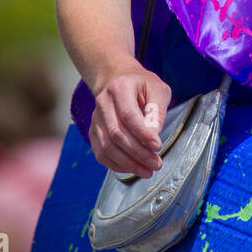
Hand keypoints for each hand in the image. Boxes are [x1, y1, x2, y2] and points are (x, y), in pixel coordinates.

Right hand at [89, 62, 172, 178]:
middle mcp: (102, 102)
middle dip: (138, 153)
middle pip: (116, 134)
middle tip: (156, 164)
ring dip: (129, 163)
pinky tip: (133, 168)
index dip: (142, 133)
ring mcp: (96, 118)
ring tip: (148, 171)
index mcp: (119, 87)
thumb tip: (153, 136)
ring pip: (107, 147)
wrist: (121, 81)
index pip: (128, 115)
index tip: (158, 146)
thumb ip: (157, 110)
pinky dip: (117, 165)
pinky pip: (101, 154)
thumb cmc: (143, 86)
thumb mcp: (157, 89)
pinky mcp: (94, 132)